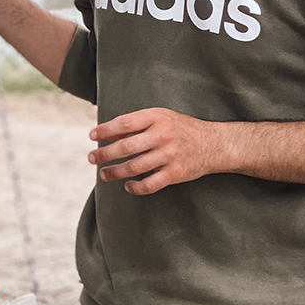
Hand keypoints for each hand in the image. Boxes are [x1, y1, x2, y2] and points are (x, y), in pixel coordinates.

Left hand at [88, 108, 221, 194]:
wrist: (213, 143)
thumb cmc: (182, 128)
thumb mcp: (162, 117)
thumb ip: (138, 123)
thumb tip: (111, 134)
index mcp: (156, 118)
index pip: (124, 123)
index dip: (105, 130)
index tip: (92, 136)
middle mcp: (162, 136)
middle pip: (125, 147)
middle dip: (104, 154)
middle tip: (92, 158)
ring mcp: (169, 155)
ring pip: (134, 167)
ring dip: (115, 172)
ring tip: (104, 174)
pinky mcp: (175, 173)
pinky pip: (150, 184)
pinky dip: (136, 188)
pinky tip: (128, 186)